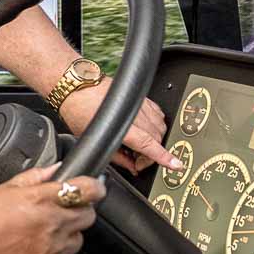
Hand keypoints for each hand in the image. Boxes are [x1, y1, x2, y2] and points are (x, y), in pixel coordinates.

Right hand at [0, 162, 102, 253]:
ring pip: (79, 238)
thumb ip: (34, 177)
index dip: (94, 187)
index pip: (88, 189)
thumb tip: (56, 169)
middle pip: (89, 214)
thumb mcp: (3, 190)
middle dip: (80, 210)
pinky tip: (37, 249)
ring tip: (44, 233)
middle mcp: (53, 223)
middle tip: (61, 211)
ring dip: (68, 234)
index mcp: (41, 199)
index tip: (92, 188)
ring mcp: (54, 248)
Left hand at [60, 79, 176, 172]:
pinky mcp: (143, 98)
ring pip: (161, 127)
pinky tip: (145, 130)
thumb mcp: (94, 140)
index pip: (149, 144)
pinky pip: (159, 114)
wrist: (78, 86)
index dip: (163, 157)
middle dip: (151, 154)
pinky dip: (156, 125)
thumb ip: (116, 157)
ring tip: (138, 145)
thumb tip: (132, 167)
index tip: (176, 165)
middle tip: (136, 160)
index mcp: (123, 125)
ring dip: (155, 139)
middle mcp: (135, 114)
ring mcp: (141, 104)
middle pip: (157, 139)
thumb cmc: (80, 109)